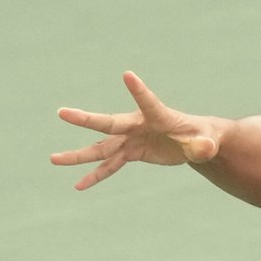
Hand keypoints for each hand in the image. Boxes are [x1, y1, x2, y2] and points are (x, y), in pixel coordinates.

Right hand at [51, 71, 220, 189]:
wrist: (195, 142)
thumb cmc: (203, 137)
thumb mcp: (207, 142)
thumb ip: (204, 145)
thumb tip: (205, 151)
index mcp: (158, 115)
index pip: (148, 101)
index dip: (139, 90)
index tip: (128, 75)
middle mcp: (138, 124)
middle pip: (109, 123)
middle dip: (85, 119)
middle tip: (62, 112)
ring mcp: (131, 139)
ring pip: (101, 148)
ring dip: (78, 156)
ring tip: (54, 160)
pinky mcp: (131, 152)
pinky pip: (110, 166)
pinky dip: (95, 176)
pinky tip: (79, 186)